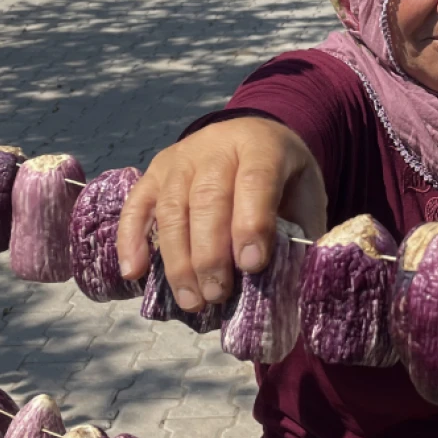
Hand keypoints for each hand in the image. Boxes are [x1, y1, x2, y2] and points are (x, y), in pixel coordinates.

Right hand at [115, 117, 326, 312]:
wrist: (255, 137)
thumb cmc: (284, 179)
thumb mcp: (306, 196)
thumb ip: (298, 233)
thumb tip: (286, 286)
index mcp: (261, 146)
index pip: (254, 181)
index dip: (251, 224)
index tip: (252, 265)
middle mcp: (216, 146)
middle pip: (207, 199)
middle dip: (211, 253)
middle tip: (217, 294)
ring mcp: (180, 158)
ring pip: (172, 208)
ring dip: (178, 259)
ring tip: (192, 300)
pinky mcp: (154, 172)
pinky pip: (136, 205)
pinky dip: (131, 239)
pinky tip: (133, 272)